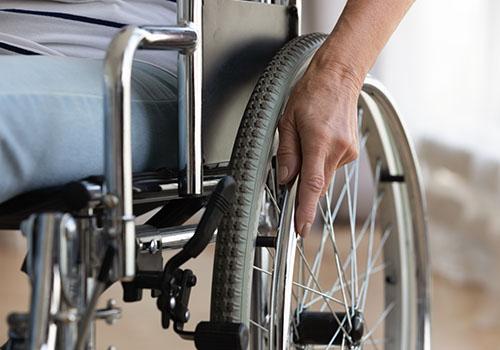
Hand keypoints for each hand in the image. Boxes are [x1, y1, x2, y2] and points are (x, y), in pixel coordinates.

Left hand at [277, 61, 360, 236]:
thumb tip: (284, 179)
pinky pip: (331, 167)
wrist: (339, 77)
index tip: (300, 227)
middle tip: (289, 177)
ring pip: (324, 176)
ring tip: (305, 144)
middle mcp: (338, 150)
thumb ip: (286, 153)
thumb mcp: (287, 120)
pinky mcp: (351, 152)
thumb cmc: (312, 93)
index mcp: (319, 141)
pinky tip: (316, 143)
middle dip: (302, 189)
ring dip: (311, 171)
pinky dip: (320, 163)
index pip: (311, 185)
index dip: (304, 209)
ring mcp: (348, 152)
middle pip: (317, 185)